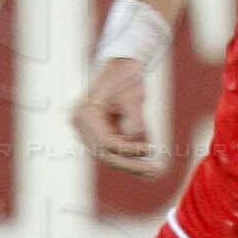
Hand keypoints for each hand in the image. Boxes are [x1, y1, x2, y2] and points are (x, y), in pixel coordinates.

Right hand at [71, 56, 164, 176]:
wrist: (121, 66)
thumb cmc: (126, 78)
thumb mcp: (134, 98)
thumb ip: (135, 121)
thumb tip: (136, 142)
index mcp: (85, 115)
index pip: (106, 143)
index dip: (129, 151)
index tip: (150, 150)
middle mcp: (81, 125)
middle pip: (106, 153)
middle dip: (131, 164)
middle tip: (155, 172)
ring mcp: (87, 130)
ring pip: (109, 155)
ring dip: (131, 164)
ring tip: (154, 172)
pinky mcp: (97, 132)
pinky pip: (113, 149)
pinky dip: (129, 156)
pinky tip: (147, 163)